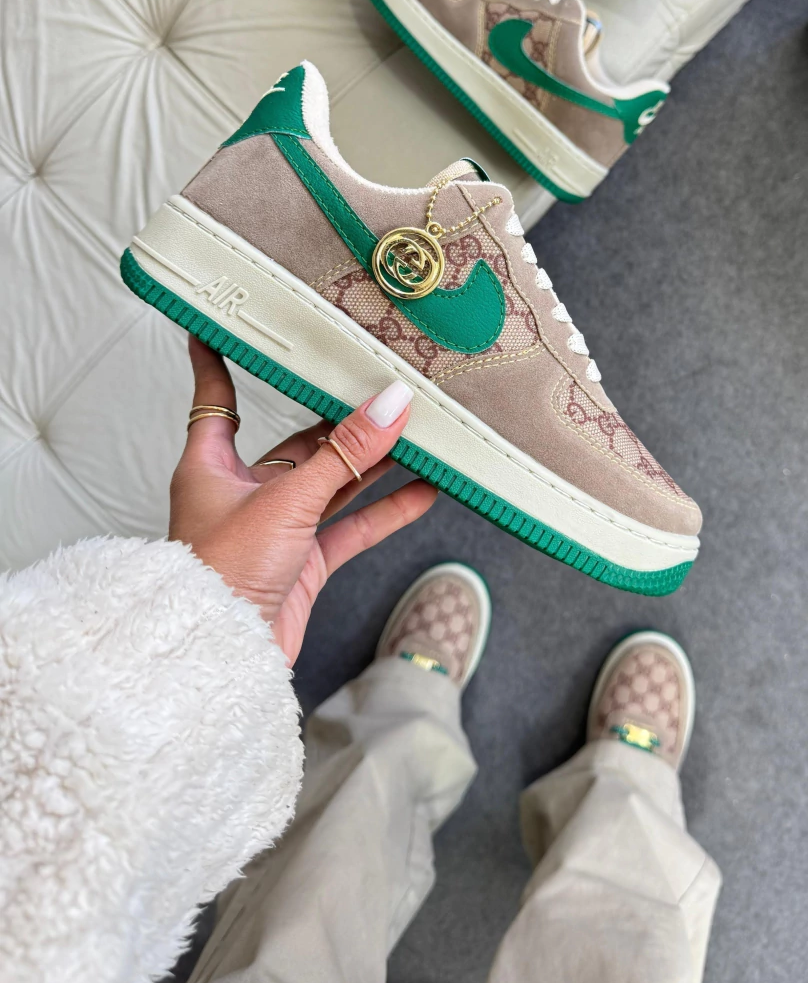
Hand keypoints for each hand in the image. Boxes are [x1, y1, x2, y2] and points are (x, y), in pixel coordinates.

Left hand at [170, 336, 437, 663]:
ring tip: (417, 433)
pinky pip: (351, 527)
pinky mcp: (302, 564)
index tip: (227, 326)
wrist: (220, 656)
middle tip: (381, 388)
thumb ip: (345, 454)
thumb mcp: (288, 499)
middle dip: (341, 421)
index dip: (221, 361)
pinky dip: (385, 511)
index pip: (217, 398)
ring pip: (332, 483)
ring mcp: (276, 528)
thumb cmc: (221, 576)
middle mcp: (242, 492)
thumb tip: (390, 406)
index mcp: (211, 466)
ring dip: (372, 463)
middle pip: (298, 442)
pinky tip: (422, 493)